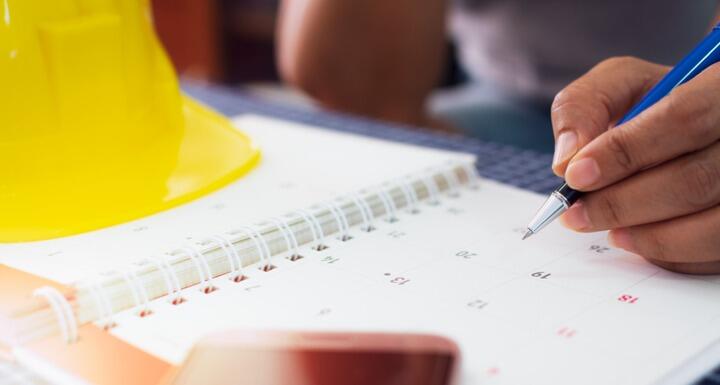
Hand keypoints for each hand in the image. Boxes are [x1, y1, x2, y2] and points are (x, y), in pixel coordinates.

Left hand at [551, 57, 719, 273]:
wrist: (682, 131)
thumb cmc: (650, 106)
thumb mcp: (615, 87)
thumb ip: (585, 106)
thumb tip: (567, 160)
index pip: (685, 118)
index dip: (625, 152)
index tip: (576, 175)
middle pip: (695, 179)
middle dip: (622, 203)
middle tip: (576, 213)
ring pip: (711, 225)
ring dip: (645, 235)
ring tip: (602, 227)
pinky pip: (713, 251)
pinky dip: (668, 253)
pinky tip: (633, 238)